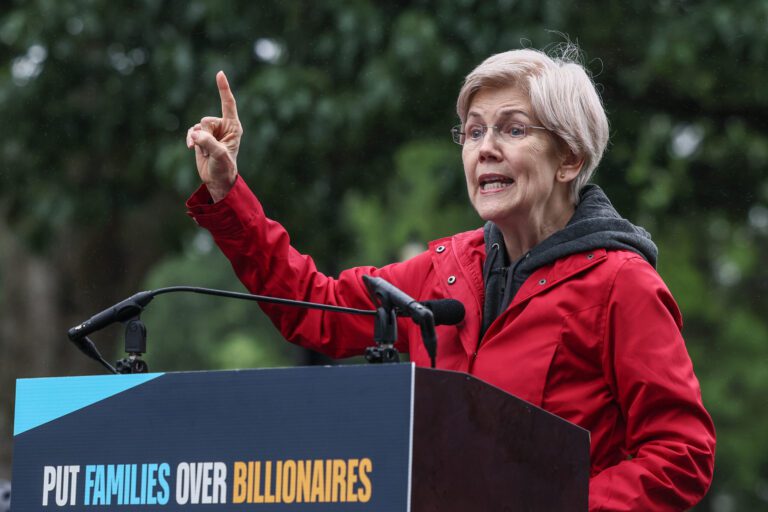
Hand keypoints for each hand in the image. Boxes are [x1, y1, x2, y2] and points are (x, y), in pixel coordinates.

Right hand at [186, 71, 241, 201]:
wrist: (217, 179)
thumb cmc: (224, 168)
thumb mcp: (220, 156)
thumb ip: (209, 143)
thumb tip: (195, 134)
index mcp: (233, 127)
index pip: (228, 103)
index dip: (223, 88)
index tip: (220, 73)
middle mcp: (223, 126)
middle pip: (206, 121)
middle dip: (205, 136)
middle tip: (212, 150)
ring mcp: (211, 131)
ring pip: (197, 127)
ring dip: (199, 141)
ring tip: (207, 153)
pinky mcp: (201, 136)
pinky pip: (192, 131)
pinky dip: (191, 139)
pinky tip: (192, 148)